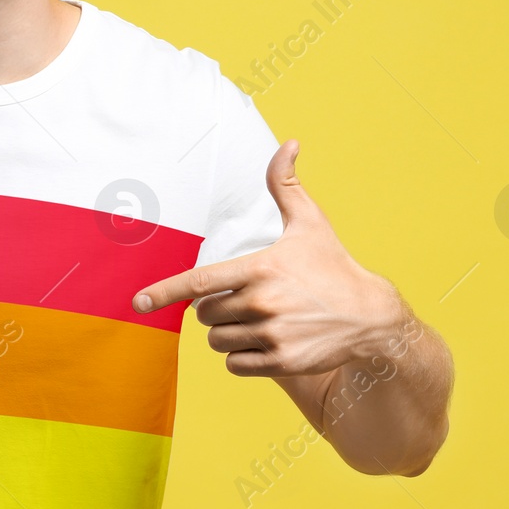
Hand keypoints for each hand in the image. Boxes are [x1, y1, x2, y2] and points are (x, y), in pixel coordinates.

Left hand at [132, 140, 406, 376]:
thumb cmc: (333, 267)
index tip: (138, 303)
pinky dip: (242, 358)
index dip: (164, 292)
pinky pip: (234, 365)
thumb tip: (288, 143)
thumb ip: (286, 186)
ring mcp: (271, 334)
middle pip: (205, 315)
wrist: (371, 317)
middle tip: (247, 302)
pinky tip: (267, 344)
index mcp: (260, 268)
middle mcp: (262, 302)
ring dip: (228, 334)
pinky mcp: (281, 362)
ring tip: (260, 322)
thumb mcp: (310, 223)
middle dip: (216, 309)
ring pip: (217, 341)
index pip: (199, 283)